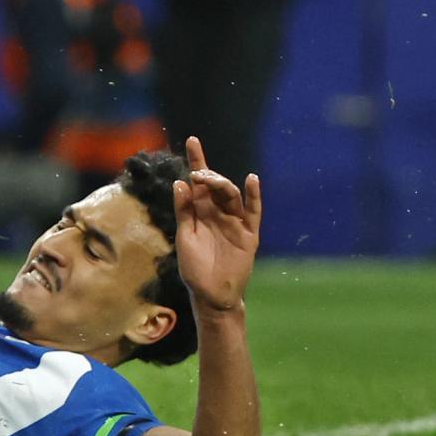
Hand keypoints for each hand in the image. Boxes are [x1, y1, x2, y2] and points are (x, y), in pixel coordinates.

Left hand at [173, 135, 261, 313]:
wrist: (211, 295)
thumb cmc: (194, 268)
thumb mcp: (185, 237)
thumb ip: (184, 211)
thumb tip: (180, 183)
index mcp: (200, 212)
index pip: (198, 182)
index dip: (196, 161)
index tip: (192, 140)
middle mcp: (218, 213)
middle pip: (215, 186)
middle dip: (206, 176)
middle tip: (197, 174)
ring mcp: (234, 223)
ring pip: (231, 196)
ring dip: (221, 184)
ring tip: (208, 178)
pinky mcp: (248, 235)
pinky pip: (253, 212)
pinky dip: (254, 196)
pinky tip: (252, 180)